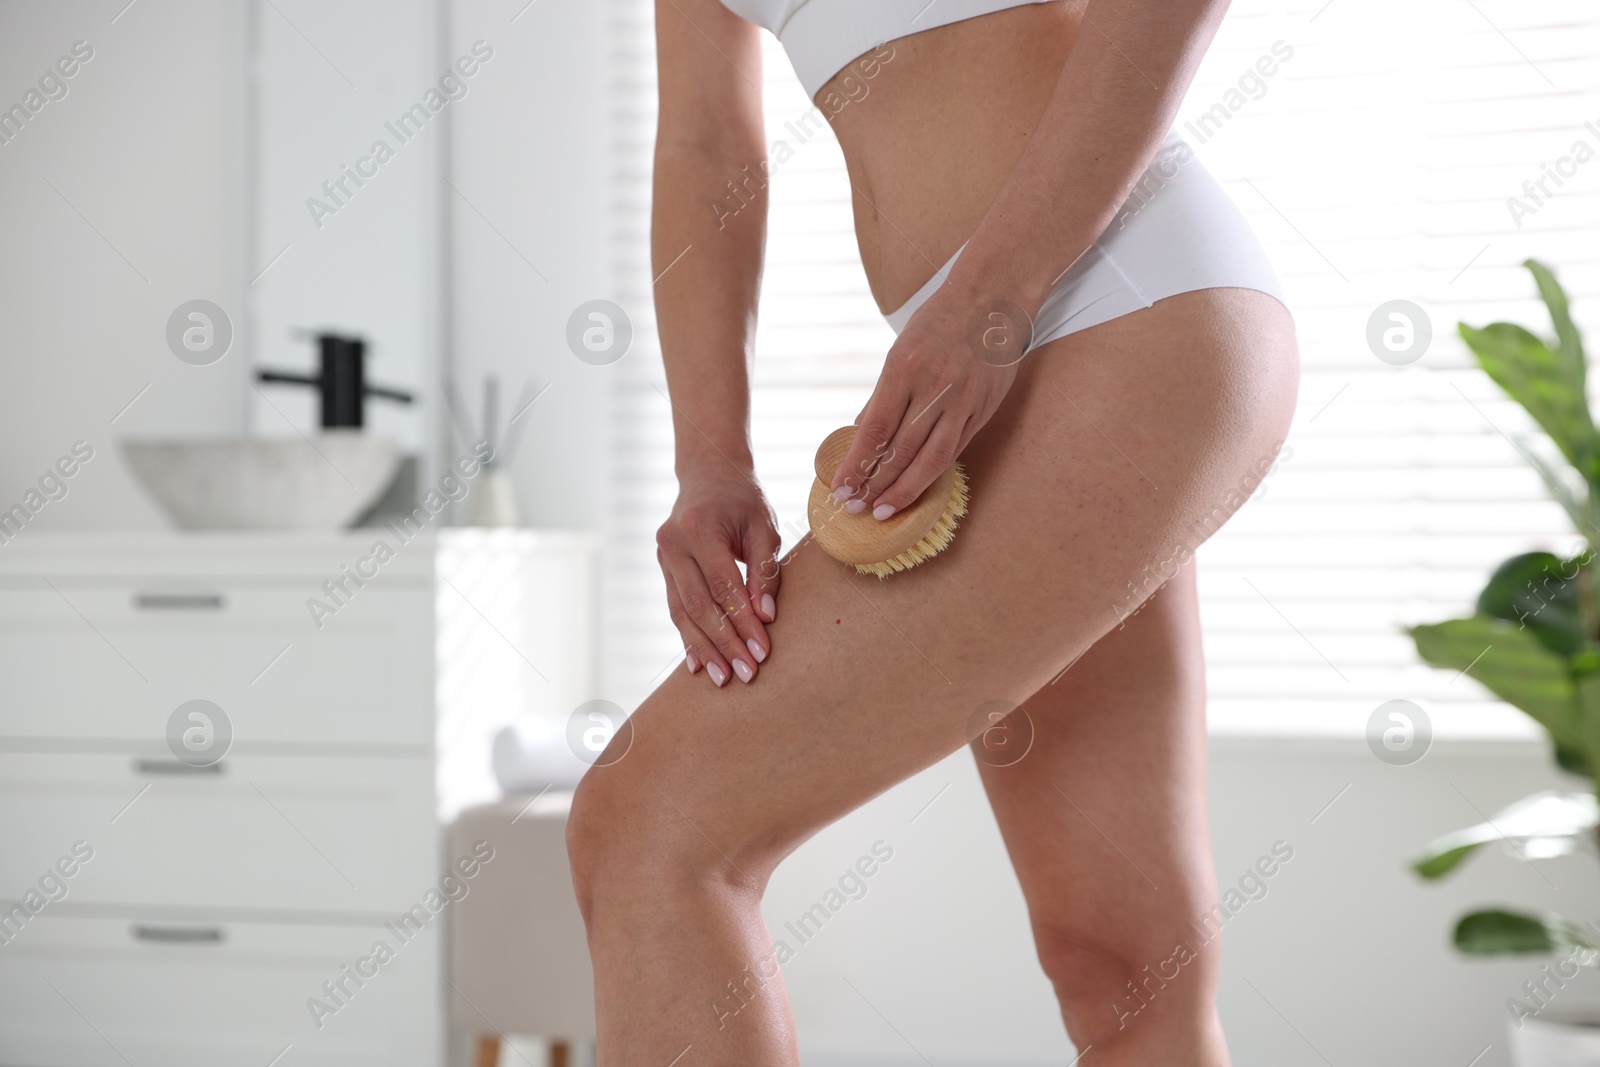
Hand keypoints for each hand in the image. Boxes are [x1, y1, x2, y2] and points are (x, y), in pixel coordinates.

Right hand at [655, 465, 780, 686]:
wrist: (709, 473)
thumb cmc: (743, 500)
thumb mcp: (764, 527)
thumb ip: (765, 571)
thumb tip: (765, 617)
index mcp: (699, 528)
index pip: (724, 586)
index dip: (742, 622)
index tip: (761, 651)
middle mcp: (673, 543)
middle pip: (699, 605)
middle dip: (724, 643)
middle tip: (745, 673)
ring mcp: (663, 557)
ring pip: (682, 612)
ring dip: (704, 648)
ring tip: (723, 678)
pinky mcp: (664, 569)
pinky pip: (675, 608)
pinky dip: (688, 637)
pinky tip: (698, 664)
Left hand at [830, 289, 1022, 517]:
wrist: (992, 299)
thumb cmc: (938, 322)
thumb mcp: (900, 350)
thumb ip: (882, 396)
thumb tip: (859, 432)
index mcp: (904, 368)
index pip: (875, 430)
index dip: (857, 465)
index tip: (841, 489)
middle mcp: (935, 387)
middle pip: (901, 450)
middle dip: (875, 485)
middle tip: (856, 508)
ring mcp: (963, 400)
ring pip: (931, 458)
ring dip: (905, 489)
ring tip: (884, 510)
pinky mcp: (983, 408)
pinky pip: (955, 448)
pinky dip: (933, 471)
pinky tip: (917, 486)